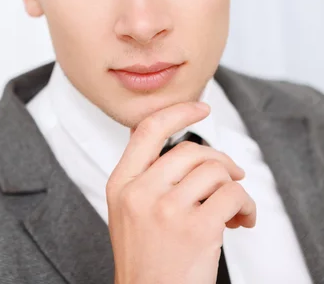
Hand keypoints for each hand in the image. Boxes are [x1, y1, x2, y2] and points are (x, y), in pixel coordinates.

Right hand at [106, 102, 255, 283]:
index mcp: (120, 184)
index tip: (200, 107)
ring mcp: (166, 210)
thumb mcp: (128, 211)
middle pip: (190, 150)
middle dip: (220, 160)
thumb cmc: (144, 259)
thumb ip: (145, 177)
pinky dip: (247, 206)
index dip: (178, 112)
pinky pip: (233, 196)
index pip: (148, 131)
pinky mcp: (196, 229)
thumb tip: (181, 147)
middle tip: (231, 177)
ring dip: (235, 187)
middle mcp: (140, 193)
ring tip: (234, 208)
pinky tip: (241, 221)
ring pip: (215, 171)